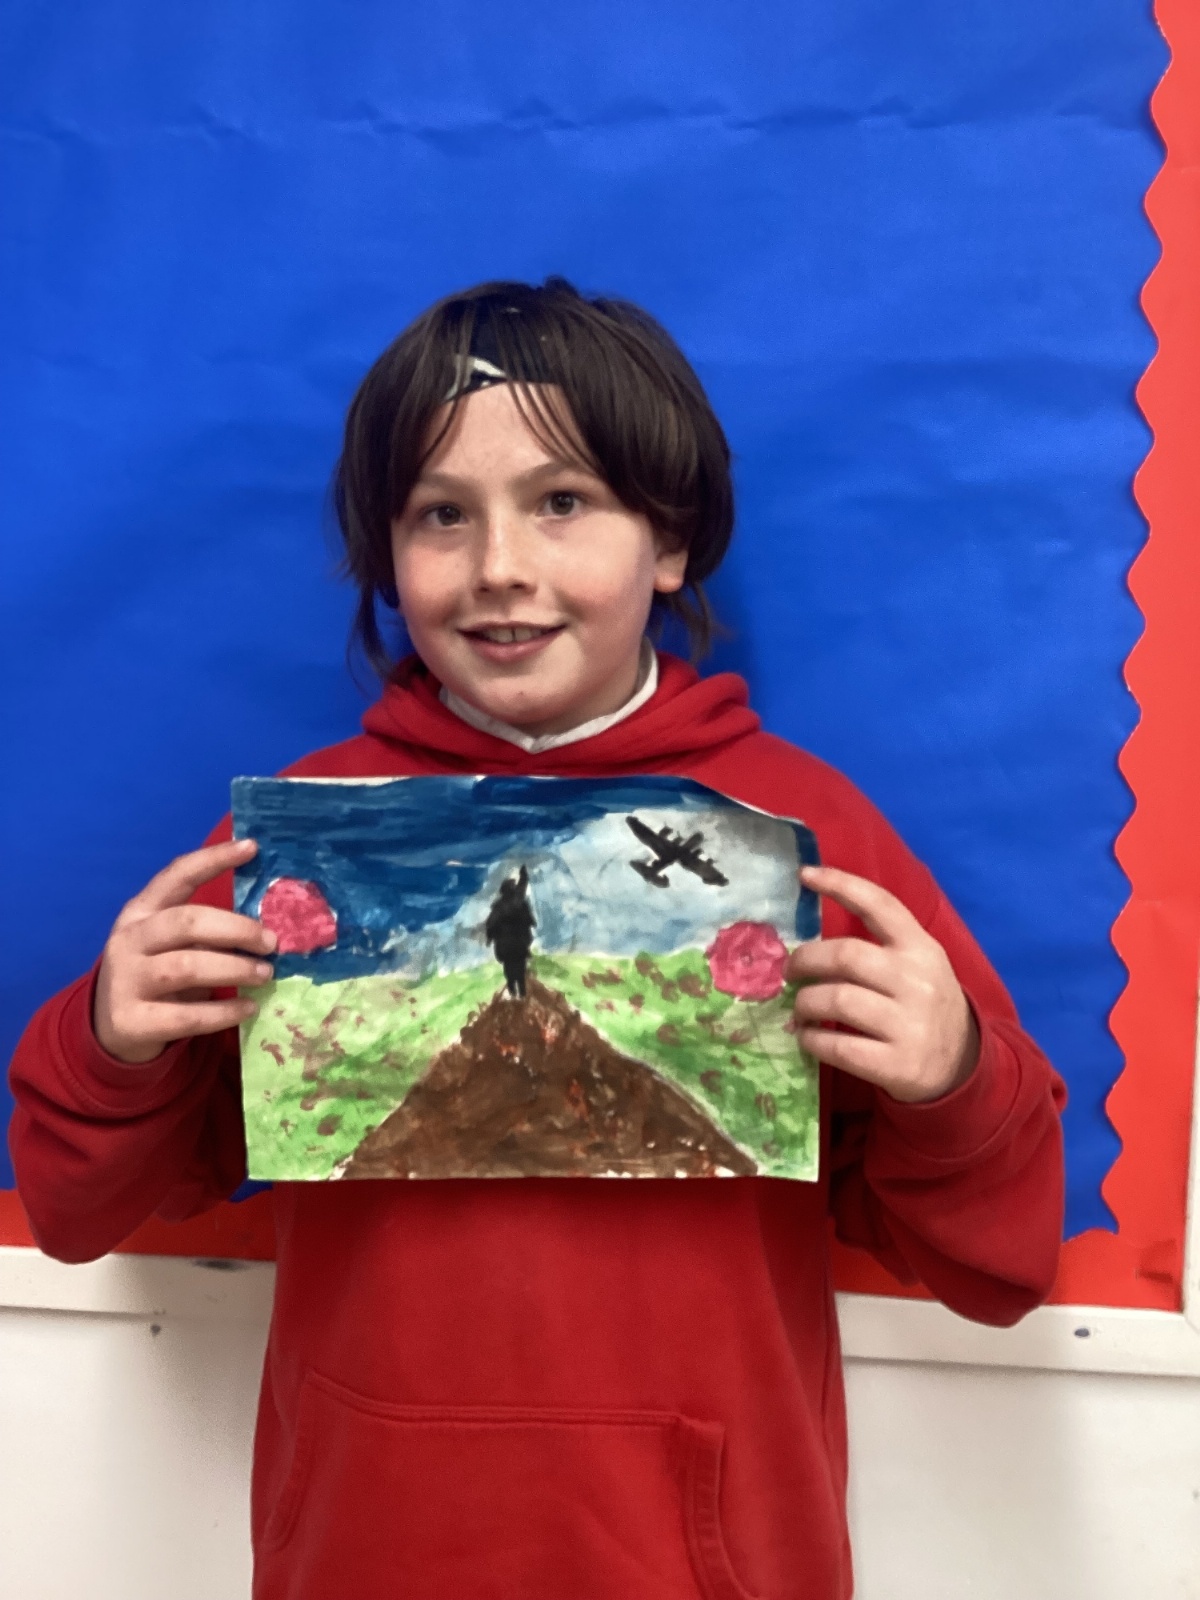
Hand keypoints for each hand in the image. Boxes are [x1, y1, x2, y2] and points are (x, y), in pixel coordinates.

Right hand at [94, 838, 276, 1064]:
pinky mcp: (131, 1022)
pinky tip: (248, 1008)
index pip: (177, 875)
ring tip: (265, 974)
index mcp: (140, 912)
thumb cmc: (157, 975)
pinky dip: (224, 1011)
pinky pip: (186, 1015)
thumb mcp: (170, 944)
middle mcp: (129, 940)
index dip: (213, 859)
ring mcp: (125, 980)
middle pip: (186, 922)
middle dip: (236, 929)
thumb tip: (266, 929)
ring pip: (186, 967)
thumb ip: (205, 931)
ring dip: (234, 969)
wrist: (112, 1028)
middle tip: (271, 942)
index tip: (252, 847)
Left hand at [788, 865, 978, 1104]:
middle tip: (790, 972)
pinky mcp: (898, 1065)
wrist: (962, 1066)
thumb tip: (806, 944)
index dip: (840, 884)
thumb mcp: (918, 965)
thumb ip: (876, 948)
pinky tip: (807, 1037)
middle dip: (805, 960)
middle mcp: (918, 981)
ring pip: (837, 1000)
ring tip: (800, 1009)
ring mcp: (910, 1025)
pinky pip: (838, 1046)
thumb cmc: (925, 1006)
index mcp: (921, 948)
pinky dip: (811, 1040)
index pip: (880, 905)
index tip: (804, 876)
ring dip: (805, 1003)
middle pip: (846, 956)